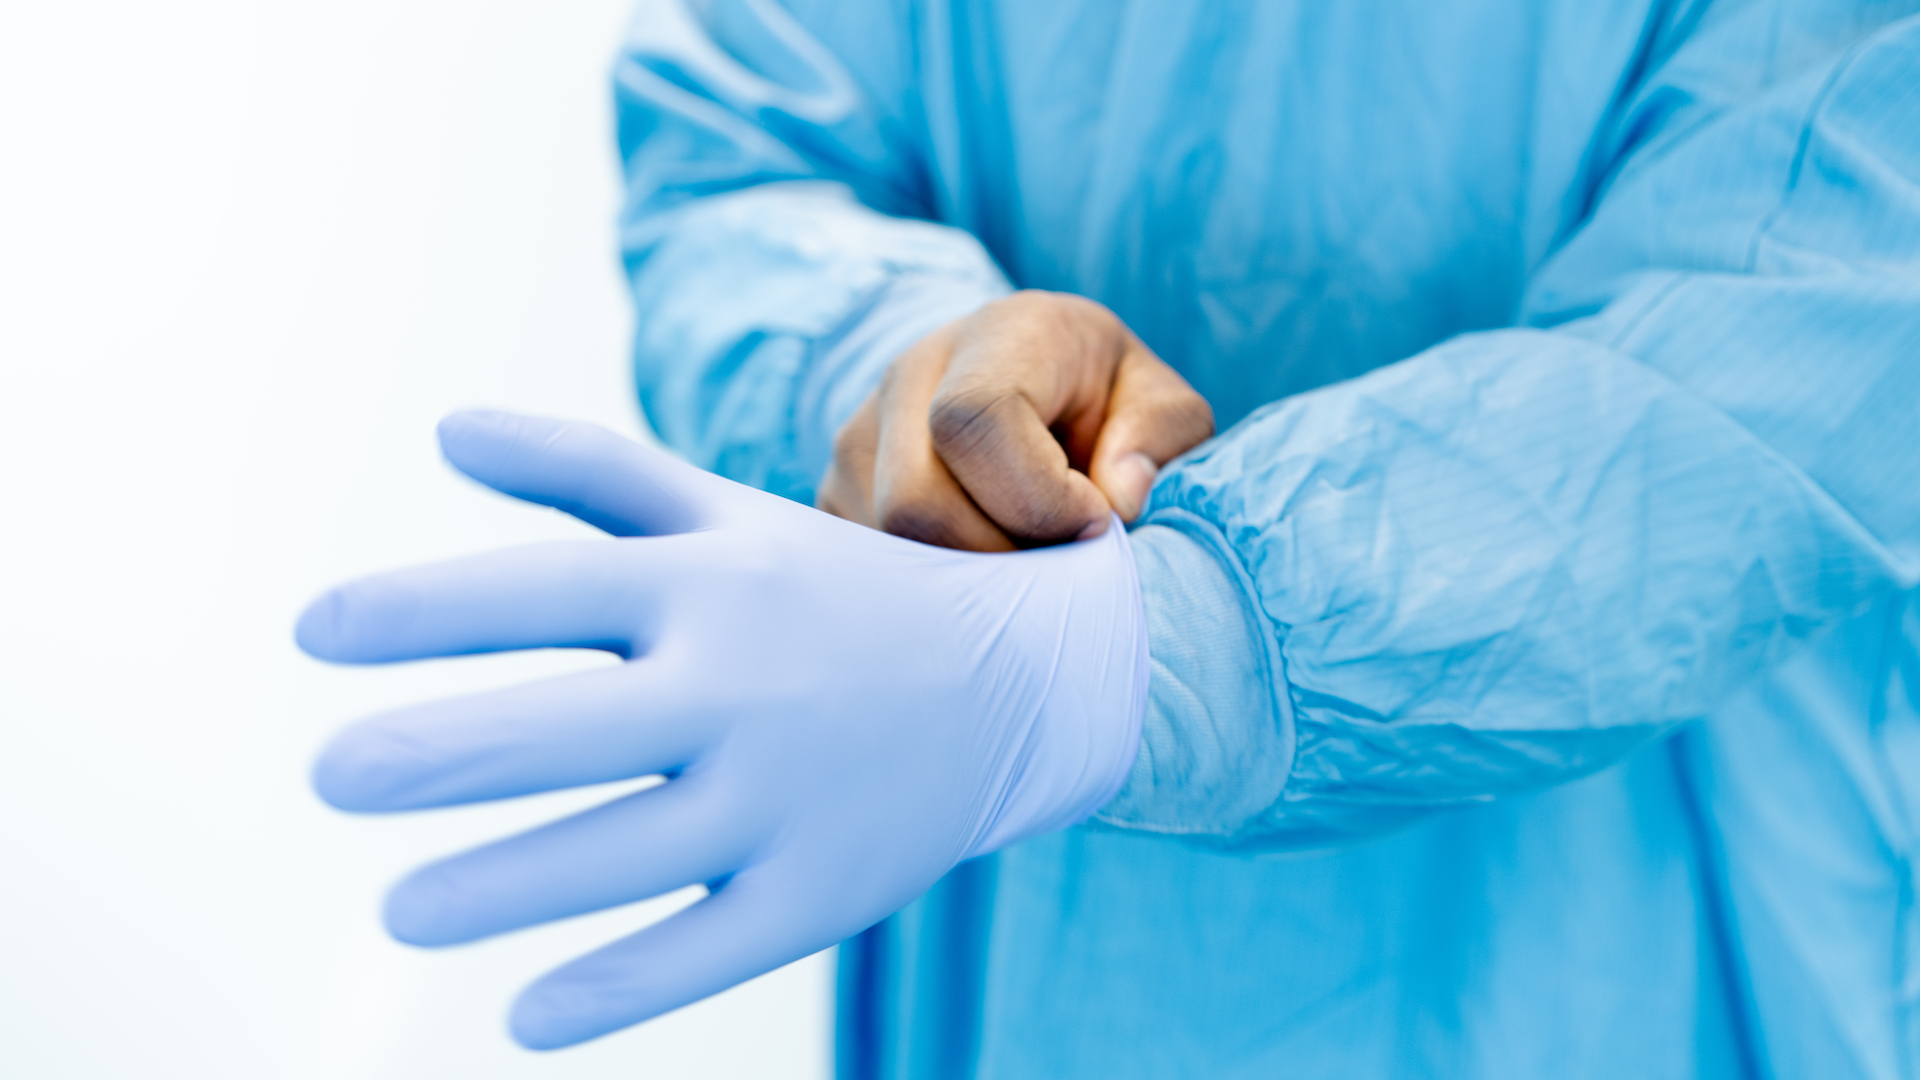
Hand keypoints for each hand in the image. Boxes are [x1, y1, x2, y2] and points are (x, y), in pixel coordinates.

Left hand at [296, 411, 1146, 1048]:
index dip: (426, 609)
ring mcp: (788, 796)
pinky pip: (710, 948)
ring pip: (628, 851)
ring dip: (505, 886)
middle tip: (329, 775)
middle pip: (573, 726)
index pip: (551, 587)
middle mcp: (746, 686)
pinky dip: (620, 987)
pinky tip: (524, 1018)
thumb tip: (444, 429)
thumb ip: (589, 467)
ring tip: (396, 912)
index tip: (315, 632)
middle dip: (442, 753)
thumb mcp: (726, 514)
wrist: (1017, 684)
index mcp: (712, 585)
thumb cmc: (833, 593)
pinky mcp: (822, 891)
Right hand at [816, 290, 1213, 550]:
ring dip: (967, 580)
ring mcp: (857, 436)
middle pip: (916, 502)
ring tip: (1025, 556)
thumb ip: (1160, 436)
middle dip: (1000, 557)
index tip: (1096, 518)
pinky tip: (983, 566)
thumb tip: (1119, 498)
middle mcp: (909, 375)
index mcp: (997, 337)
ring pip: (887, 547)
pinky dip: (932, 590)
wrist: (1022, 377)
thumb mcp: (1159, 400)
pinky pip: (871, 567)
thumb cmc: (1101, 396)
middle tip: (1060, 557)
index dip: (1037, 496)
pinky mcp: (835, 493)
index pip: (973, 420)